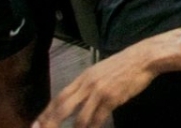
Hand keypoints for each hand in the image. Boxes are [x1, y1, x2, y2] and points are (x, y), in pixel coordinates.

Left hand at [32, 43, 157, 127]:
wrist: (144, 58)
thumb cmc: (125, 64)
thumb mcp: (101, 71)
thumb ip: (89, 83)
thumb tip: (79, 97)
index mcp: (83, 77)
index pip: (59, 96)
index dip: (46, 112)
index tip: (37, 124)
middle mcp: (87, 84)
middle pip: (62, 107)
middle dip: (51, 123)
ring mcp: (99, 92)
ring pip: (80, 117)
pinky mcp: (112, 98)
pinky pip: (97, 119)